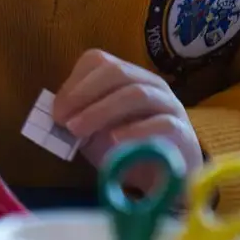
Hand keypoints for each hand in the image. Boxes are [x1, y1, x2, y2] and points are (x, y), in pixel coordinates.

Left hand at [53, 50, 201, 181]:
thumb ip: (76, 119)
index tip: (56, 111)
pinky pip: (162, 123)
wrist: (163, 178)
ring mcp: (169, 104)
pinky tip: (114, 142)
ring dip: (101, 111)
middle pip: (116, 72)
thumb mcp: (93, 131)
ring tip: (79, 132)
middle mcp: (149, 83)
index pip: (98, 61)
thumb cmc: (124, 146)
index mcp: (126, 76)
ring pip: (137, 94)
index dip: (73, 83)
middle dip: (84, 95)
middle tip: (64, 122)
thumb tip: (57, 115)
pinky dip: (134, 131)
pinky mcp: (184, 131)